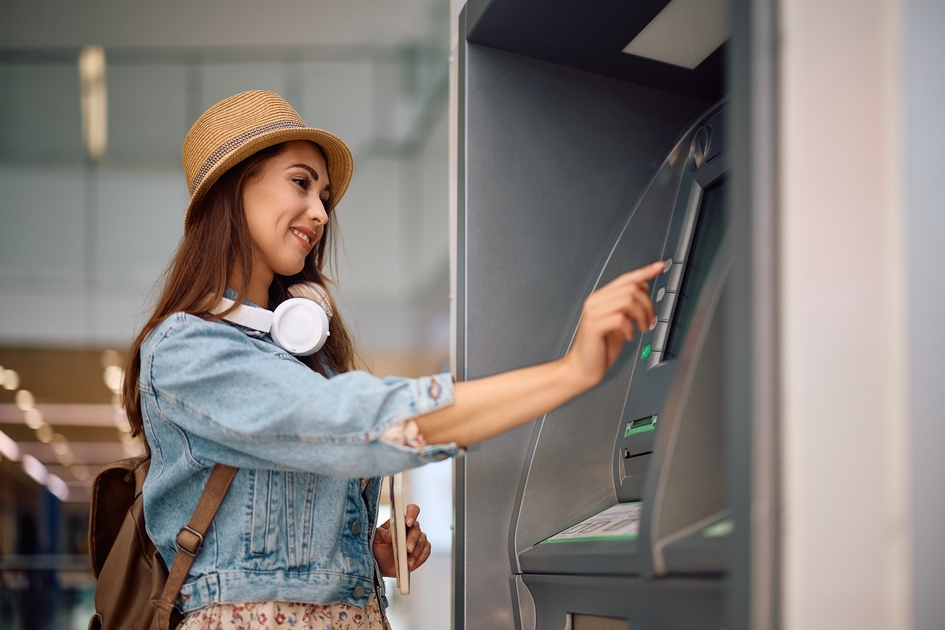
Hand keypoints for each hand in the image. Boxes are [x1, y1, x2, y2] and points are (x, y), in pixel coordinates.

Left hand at [373, 504, 430, 577]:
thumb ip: (384, 534)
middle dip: (412, 540)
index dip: (412, 514)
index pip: (411, 510)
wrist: (379, 564)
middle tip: (407, 549)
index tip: (408, 522)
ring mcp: (416, 540)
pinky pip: (426, 552)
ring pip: (422, 541)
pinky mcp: (420, 552)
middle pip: (417, 529)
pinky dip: (420, 558)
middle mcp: (410, 529)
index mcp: (400, 521)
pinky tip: (412, 563)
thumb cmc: (377, 548)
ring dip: (416, 552)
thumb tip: (392, 530)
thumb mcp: (376, 539)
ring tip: (408, 562)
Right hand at [565, 261, 663, 388]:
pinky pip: (620, 318)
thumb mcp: (620, 322)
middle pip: (630, 288)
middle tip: (650, 321)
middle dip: (648, 304)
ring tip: (641, 328)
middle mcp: (595, 302)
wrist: (583, 368)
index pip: (625, 279)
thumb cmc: (600, 348)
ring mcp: (593, 312)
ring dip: (641, 315)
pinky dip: (630, 328)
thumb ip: (629, 306)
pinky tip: (628, 336)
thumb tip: (643, 289)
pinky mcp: (594, 325)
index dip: (644, 271)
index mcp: (601, 298)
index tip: (660, 266)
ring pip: (627, 300)